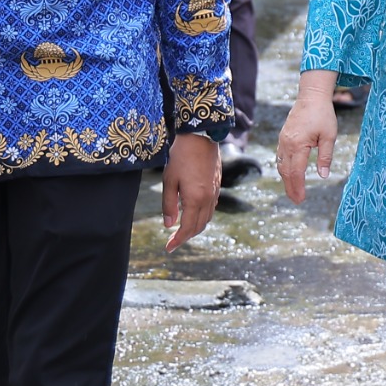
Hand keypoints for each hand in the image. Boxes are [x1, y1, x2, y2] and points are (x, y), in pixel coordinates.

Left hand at [162, 133, 219, 250]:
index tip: (168, 248)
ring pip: (206, 219)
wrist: (201, 137)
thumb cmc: (181, 157)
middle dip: (185, 237)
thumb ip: (169, 204)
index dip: (177, 240)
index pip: (187, 228)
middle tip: (172, 242)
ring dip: (194, 228)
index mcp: (195, 199)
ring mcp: (214, 193)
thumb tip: (168, 225)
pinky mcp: (217, 186)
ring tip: (181, 230)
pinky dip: (201, 217)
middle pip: (198, 227)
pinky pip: (210, 209)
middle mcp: (208, 199)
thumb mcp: (169, 180)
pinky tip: (192, 214)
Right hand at [277, 70, 339, 204]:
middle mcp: (287, 144)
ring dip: (286, 179)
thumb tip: (323, 176)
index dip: (298, 187)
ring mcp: (283, 140)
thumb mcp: (329, 136)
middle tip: (296, 201)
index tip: (301, 199)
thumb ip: (325, 157)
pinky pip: (280, 156)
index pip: (296, 172)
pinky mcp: (283, 137)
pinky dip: (284, 168)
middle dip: (291, 187)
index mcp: (298, 145)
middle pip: (286, 171)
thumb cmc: (323, 115)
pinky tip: (289, 174)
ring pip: (281, 164)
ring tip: (293, 191)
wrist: (311, 96)